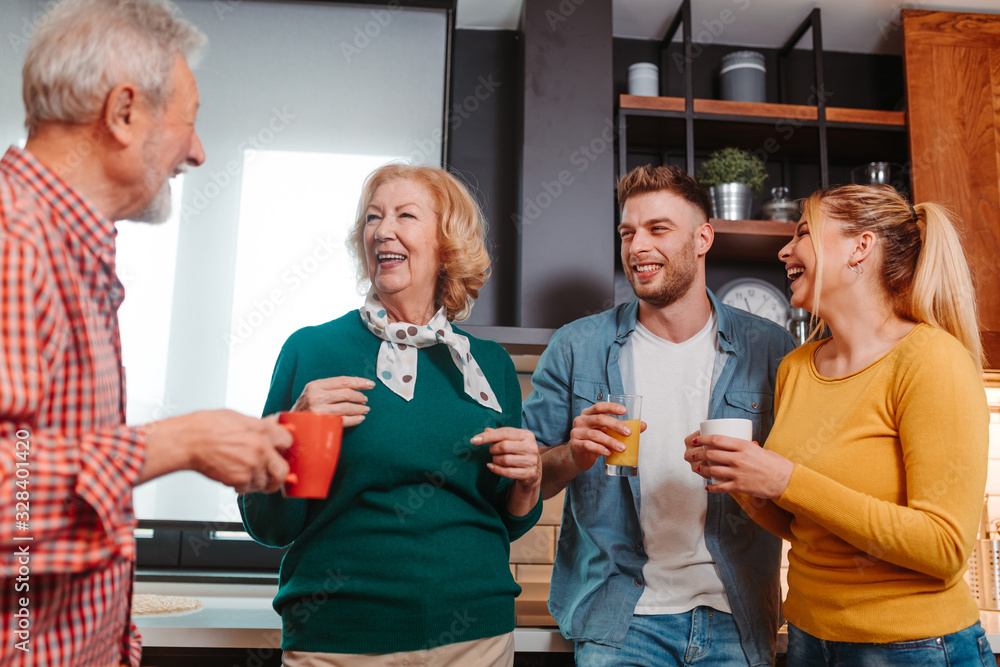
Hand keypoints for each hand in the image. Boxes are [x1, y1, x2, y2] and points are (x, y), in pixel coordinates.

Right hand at [144, 410, 291, 493]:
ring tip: (247, 475)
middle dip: (279, 476)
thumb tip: (272, 424)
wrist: (188, 441)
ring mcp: (251, 465)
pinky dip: (242, 486)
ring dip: (257, 482)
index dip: (284, 448)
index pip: (288, 442)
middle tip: (273, 476)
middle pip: (283, 470)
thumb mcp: (238, 417)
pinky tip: (233, 476)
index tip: (281, 452)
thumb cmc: (206, 426)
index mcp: (262, 430)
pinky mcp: (240, 479)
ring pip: (265, 483)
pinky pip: (247, 489)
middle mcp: (261, 448)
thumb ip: (259, 424)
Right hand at [291, 376, 374, 426]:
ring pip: (347, 407)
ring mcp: (319, 410)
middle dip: (360, 396)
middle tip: (365, 399)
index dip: (359, 382)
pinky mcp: (322, 423)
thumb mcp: (312, 392)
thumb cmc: (304, 407)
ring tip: (365, 409)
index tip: (370, 384)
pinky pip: (344, 420)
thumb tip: (355, 384)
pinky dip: (355, 419)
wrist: (290, 424)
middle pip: (347, 393)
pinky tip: (360, 418)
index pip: (342, 381)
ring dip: (359, 408)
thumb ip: (329, 387)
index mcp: (315, 385)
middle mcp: (316, 396)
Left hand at [472, 427, 541, 516]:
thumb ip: (499, 435)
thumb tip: (486, 430)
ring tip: (495, 458)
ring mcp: (531, 461)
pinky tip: (491, 466)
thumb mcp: (512, 440)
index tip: (474, 440)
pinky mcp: (529, 473)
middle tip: (491, 450)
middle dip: (493, 449)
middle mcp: (531, 447)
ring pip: (505, 460)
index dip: (488, 436)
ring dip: (495, 459)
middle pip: (504, 446)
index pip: (504, 433)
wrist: (534, 470)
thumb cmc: (519, 451)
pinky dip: (496, 469)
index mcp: (527, 435)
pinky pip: (508, 472)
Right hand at [567, 402, 646, 472]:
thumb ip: (622, 428)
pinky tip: (609, 452)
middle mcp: (581, 420)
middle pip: (599, 419)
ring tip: (622, 448)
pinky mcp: (575, 445)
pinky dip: (600, 449)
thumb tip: (642, 425)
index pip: (599, 406)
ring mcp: (576, 432)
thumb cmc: (594, 441)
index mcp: (588, 414)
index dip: (611, 407)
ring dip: (611, 441)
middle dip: (616, 425)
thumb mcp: (608, 432)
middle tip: (629, 433)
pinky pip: (589, 446)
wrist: (579, 457)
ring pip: (596, 435)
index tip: (624, 411)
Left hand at [685, 432, 792, 498]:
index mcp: (744, 446)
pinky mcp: (739, 486)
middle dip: (700, 454)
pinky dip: (712, 486)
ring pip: (713, 470)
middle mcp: (739, 459)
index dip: (704, 440)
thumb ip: (745, 448)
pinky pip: (720, 487)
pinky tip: (708, 486)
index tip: (698, 440)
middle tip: (695, 455)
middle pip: (712, 454)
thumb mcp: (759, 449)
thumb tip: (734, 447)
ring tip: (698, 468)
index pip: (717, 440)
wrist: (786, 481)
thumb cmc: (776, 464)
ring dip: (703, 469)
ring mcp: (738, 473)